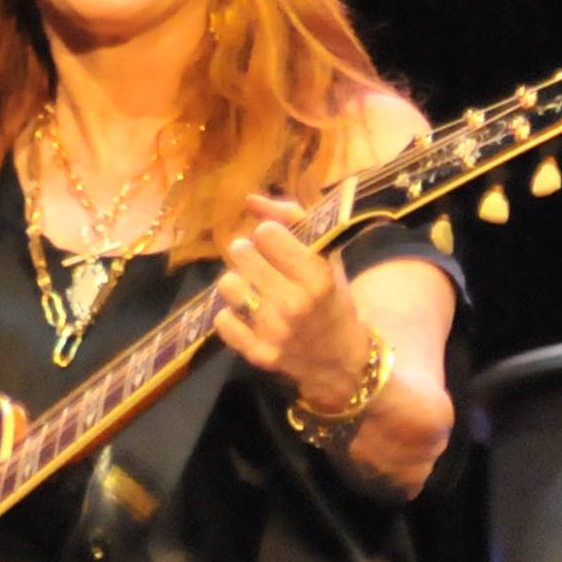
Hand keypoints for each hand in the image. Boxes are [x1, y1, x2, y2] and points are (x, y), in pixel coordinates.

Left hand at [214, 193, 374, 411]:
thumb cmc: (332, 301)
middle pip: (242, 253)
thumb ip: (293, 222)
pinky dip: (231, 315)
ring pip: (227, 285)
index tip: (278, 244)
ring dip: (237, 283)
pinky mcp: (258, 355)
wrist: (339, 361)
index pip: (267, 233)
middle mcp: (296, 304)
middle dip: (249, 253)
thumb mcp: (327, 259)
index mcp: (318, 276)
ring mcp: (275, 332)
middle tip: (259, 263)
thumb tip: (250, 200)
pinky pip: (222, 320)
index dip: (270, 235)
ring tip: (251, 288)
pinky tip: (248, 315)